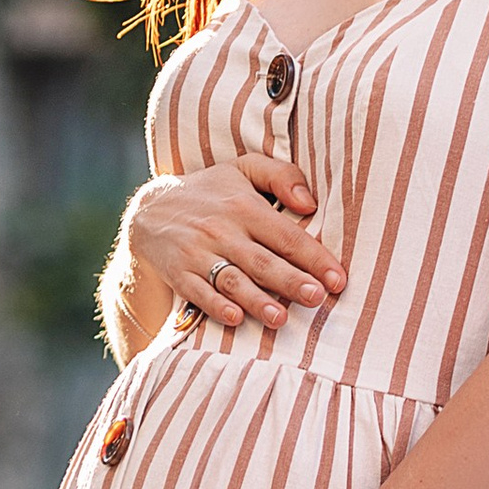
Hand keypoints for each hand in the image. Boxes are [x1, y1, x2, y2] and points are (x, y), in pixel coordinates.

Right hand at [126, 154, 343, 335]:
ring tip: (280, 318)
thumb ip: (282, 176)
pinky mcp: (179, 273)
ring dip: (256, 300)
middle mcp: (222, 230)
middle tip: (316, 297)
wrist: (150, 210)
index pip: (286, 235)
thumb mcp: (243, 169)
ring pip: (232, 280)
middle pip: (262, 261)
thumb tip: (311, 203)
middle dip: (290, 281)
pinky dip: (216, 307)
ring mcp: (198, 253)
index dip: (314, 257)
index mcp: (244, 206)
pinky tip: (235, 319)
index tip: (338, 279)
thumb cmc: (211, 192)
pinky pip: (198, 293)